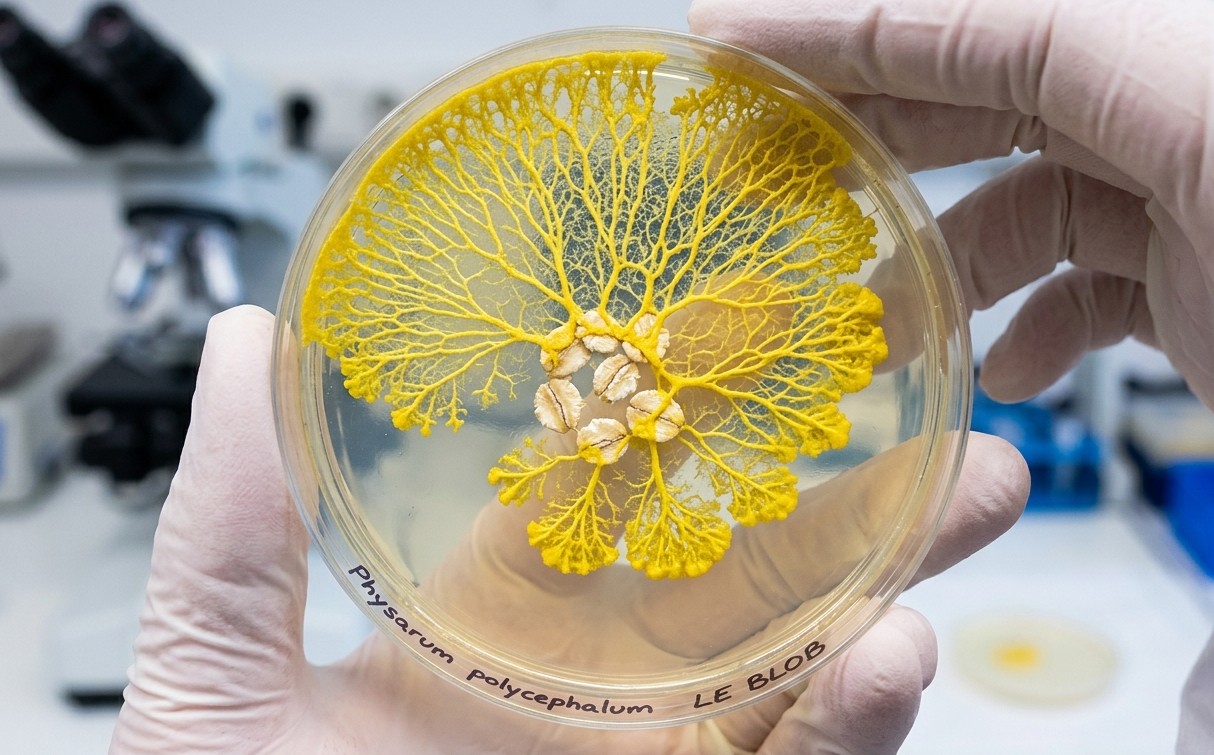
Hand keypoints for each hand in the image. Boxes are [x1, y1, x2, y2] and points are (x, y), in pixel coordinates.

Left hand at [109, 306, 1026, 753]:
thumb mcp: (220, 672)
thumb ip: (239, 518)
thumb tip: (238, 334)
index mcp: (488, 632)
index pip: (612, 501)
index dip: (686, 414)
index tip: (755, 333)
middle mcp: (589, 701)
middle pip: (745, 580)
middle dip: (853, 503)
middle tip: (943, 421)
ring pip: (797, 680)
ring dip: (877, 601)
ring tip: (954, 504)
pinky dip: (846, 729)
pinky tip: (889, 660)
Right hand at [689, 0, 1213, 406]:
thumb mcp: (1197, 117)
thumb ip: (1048, 54)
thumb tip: (905, 81)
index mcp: (1163, 48)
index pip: (962, 21)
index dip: (832, 30)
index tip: (724, 47)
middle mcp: (1165, 103)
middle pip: (979, 94)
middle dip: (862, 139)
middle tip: (763, 175)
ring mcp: (1182, 190)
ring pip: (1026, 203)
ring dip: (938, 265)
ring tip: (880, 331)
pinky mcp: (1198, 273)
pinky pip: (1089, 280)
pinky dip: (1032, 322)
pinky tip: (1006, 369)